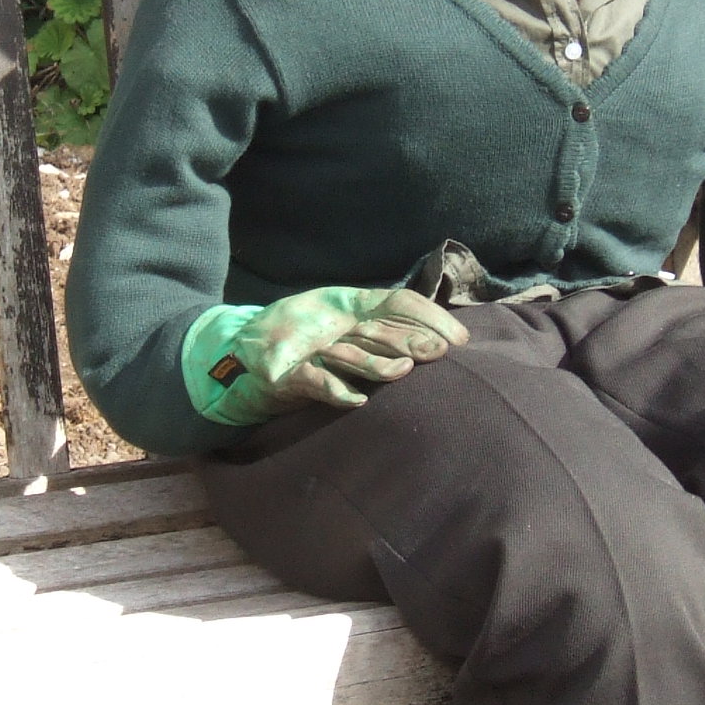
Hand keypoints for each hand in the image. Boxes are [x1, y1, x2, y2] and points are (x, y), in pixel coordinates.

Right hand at [210, 286, 469, 419]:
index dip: (431, 316)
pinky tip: (357, 401)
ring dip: (376, 363)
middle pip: (380, 328)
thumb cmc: (306, 348)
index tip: (461, 338)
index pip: (401, 303)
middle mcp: (335, 323)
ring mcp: (311, 348)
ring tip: (402, 371)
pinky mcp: (287, 374)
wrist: (243, 359)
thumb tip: (436, 342)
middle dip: (411, 339)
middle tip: (440, 352)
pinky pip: (315, 381)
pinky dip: (335, 390)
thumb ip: (382, 336)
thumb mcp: (346, 336)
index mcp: (352, 306)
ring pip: (350, 353)